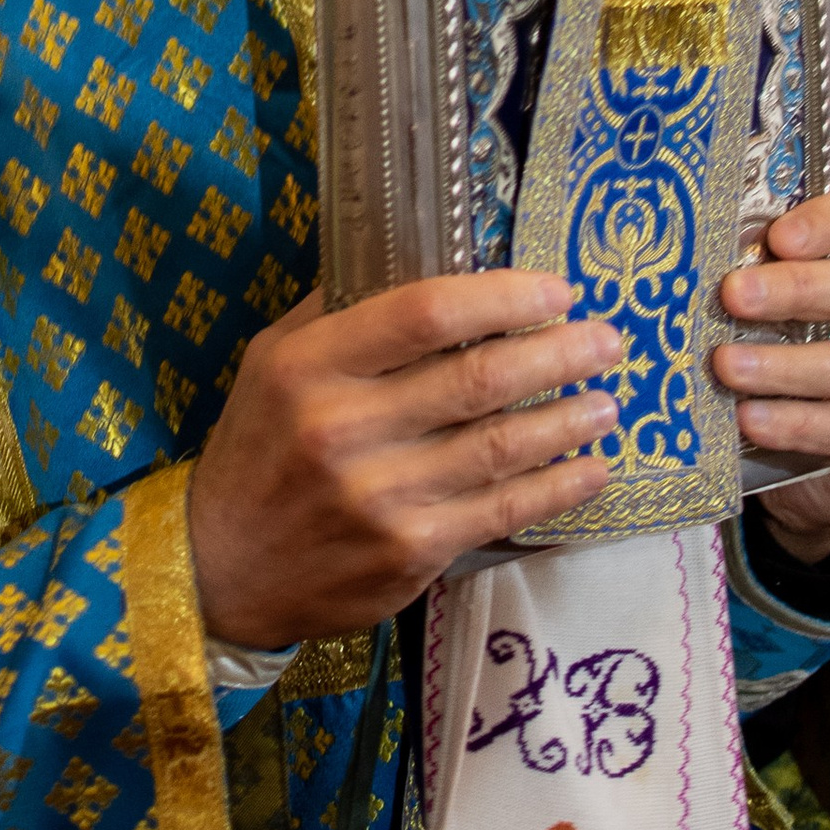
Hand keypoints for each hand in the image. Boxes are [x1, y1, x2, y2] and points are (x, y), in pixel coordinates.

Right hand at [190, 274, 623, 648]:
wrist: (220, 569)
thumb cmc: (257, 451)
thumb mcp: (272, 363)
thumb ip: (340, 314)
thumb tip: (424, 261)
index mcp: (310, 367)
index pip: (424, 313)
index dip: (502, 296)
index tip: (556, 289)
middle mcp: (344, 428)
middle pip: (477, 378)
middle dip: (558, 353)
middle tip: (607, 339)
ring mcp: (381, 496)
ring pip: (501, 446)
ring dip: (569, 419)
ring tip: (609, 399)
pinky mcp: (409, 552)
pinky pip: (502, 510)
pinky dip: (558, 486)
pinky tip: (592, 468)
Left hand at [711, 184, 829, 559]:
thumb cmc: (811, 359)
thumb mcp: (801, 312)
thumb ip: (772, 279)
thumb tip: (700, 260)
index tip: (777, 236)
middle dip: (795, 289)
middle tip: (732, 296)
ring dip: (782, 366)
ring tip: (726, 366)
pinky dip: (796, 423)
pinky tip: (751, 419)